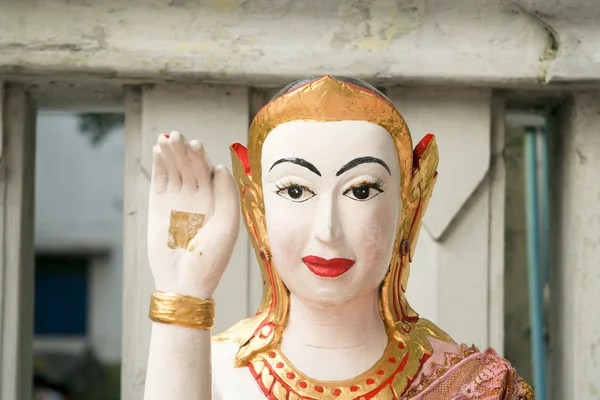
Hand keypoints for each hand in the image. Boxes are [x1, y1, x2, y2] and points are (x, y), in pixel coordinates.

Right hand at [147, 131, 239, 297]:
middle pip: (192, 165)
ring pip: (176, 168)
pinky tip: (159, 149)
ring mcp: (178, 199)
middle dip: (185, 150)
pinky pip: (161, 179)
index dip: (203, 157)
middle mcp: (198, 196)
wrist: (184, 280)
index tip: (196, 147)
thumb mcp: (228, 225)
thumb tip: (220, 168)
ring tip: (168, 138)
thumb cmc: (211, 257)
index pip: (209, 170)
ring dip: (172, 152)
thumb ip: (227, 195)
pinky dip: (160, 164)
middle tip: (179, 136)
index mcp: (217, 199)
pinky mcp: (159, 204)